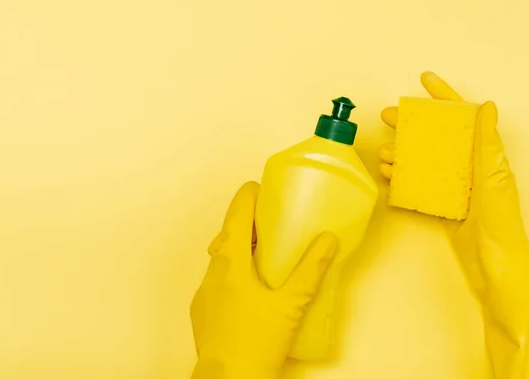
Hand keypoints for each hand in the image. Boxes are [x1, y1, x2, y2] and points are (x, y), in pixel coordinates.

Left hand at [190, 182, 336, 378]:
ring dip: (240, 250)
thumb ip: (311, 269)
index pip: (236, 216)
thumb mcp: (292, 303)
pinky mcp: (202, 311)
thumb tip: (327, 239)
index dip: (247, 196)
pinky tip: (251, 290)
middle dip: (246, 224)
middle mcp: (213, 272)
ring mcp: (204, 292)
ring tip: (264, 256)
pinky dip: (233, 274)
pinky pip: (217, 281)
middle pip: (227, 235)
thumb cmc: (258, 341)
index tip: (258, 187)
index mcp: (232, 262)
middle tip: (270, 223)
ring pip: (221, 260)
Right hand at [378, 72, 528, 377]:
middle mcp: (469, 168)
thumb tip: (486, 107)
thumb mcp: (494, 179)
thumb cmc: (500, 227)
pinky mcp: (443, 206)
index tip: (424, 80)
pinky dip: (402, 178)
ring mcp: (455, 187)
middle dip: (412, 123)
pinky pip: (418, 185)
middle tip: (388, 115)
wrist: (496, 269)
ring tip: (383, 150)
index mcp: (485, 156)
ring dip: (402, 152)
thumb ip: (488, 143)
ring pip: (423, 160)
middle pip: (436, 136)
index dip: (444, 96)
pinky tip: (387, 174)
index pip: (463, 116)